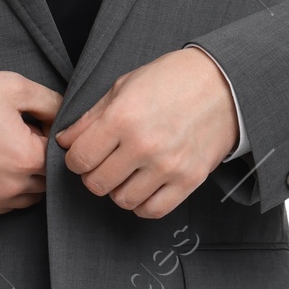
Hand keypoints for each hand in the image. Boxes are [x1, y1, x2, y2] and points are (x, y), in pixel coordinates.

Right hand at [0, 70, 63, 214]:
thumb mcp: (15, 88)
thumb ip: (51, 102)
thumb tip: (68, 116)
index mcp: (27, 157)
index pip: (59, 155)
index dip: (50, 137)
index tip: (35, 124)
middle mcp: (12, 186)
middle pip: (46, 179)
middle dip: (39, 159)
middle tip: (19, 136)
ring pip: (27, 197)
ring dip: (25, 178)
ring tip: (4, 150)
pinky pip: (2, 205)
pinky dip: (4, 190)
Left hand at [55, 48, 238, 218]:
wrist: (223, 84)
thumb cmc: (170, 79)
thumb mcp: (124, 86)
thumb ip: (91, 117)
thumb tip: (65, 142)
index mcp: (123, 117)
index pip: (79, 158)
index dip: (74, 157)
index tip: (82, 152)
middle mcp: (143, 145)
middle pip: (96, 183)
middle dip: (92, 174)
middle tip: (102, 162)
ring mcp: (168, 166)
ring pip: (122, 200)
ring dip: (117, 189)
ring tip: (125, 171)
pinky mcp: (189, 180)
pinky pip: (153, 210)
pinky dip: (141, 203)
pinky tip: (143, 185)